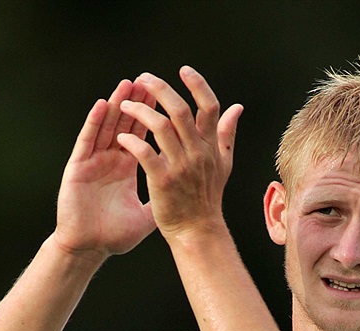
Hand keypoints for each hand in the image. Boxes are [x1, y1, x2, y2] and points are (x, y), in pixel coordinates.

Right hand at [53, 79, 158, 259]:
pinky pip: (87, 141)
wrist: (89, 249)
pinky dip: (94, 123)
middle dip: (137, 103)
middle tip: (149, 81)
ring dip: (117, 105)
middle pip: (125, 124)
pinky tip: (102, 106)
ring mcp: (93, 161)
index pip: (142, 135)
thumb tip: (185, 190)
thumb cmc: (114, 236)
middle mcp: (110, 160)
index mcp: (126, 168)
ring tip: (128, 84)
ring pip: (107, 127)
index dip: (151, 116)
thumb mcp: (147, 216)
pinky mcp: (78, 167)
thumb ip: (162, 197)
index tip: (164, 97)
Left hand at [115, 67, 242, 240]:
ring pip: (160, 127)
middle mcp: (198, 153)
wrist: (197, 232)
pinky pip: (145, 153)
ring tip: (125, 105)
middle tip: (143, 78)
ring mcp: (181, 167)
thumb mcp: (223, 165)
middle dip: (160, 89)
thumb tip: (237, 108)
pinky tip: (122, 137)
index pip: (209, 107)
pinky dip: (132, 141)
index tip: (183, 70)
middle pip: (180, 110)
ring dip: (140, 111)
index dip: (197, 85)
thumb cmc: (207, 198)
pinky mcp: (163, 182)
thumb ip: (227, 134)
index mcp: (211, 147)